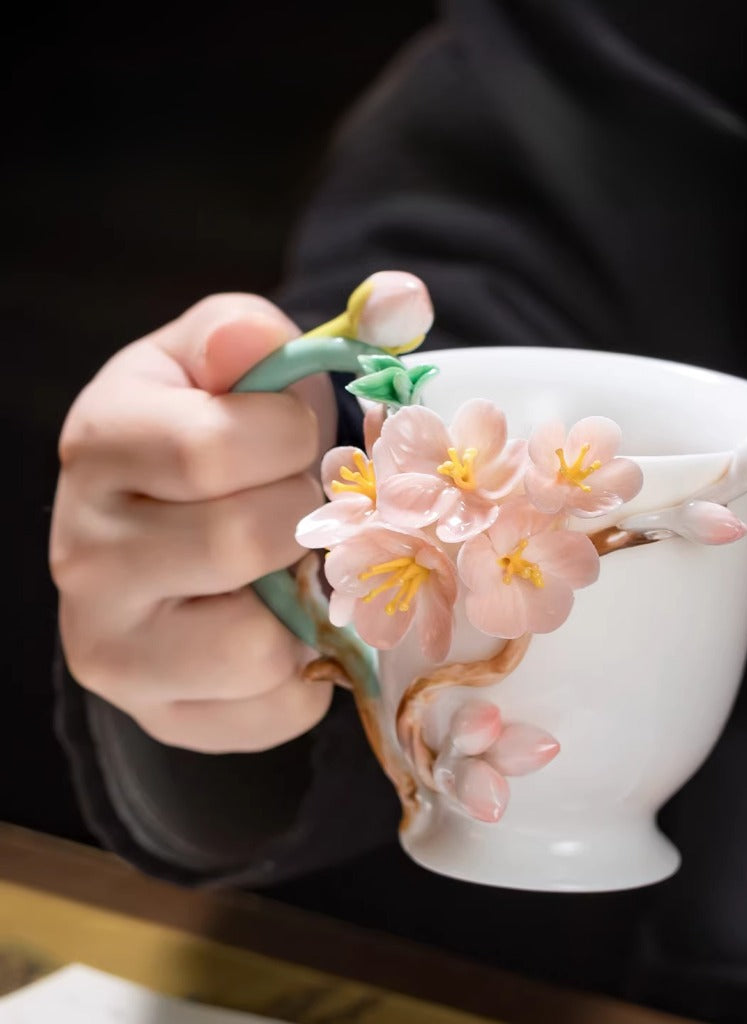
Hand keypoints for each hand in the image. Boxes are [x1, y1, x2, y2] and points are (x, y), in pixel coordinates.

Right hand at [50, 294, 337, 752]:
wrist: (171, 528)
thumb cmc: (212, 435)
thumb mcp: (219, 363)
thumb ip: (240, 335)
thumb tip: (256, 338)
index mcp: (100, 446)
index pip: (210, 450)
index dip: (287, 437)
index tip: (293, 435)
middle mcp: (84, 553)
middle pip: (242, 541)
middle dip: (302, 518)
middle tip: (293, 507)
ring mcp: (112, 646)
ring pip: (255, 645)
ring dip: (301, 602)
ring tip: (284, 569)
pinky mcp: (160, 713)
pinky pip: (272, 712)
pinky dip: (305, 673)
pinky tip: (284, 627)